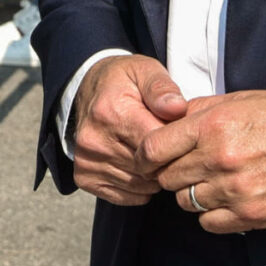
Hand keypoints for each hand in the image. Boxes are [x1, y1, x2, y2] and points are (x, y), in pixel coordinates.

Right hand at [69, 54, 189, 204]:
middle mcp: (95, 140)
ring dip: (155, 175)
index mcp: (111, 112)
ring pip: (141, 185)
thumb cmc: (122, 81)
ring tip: (156, 154)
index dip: (176, 143)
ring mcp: (87, 161)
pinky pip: (127, 195)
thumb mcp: (144, 70)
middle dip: (167, 160)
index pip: (155, 145)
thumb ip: (162, 88)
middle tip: (171, 144)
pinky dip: (141, 186)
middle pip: (149, 168)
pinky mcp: (84, 176)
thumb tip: (178, 108)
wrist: (84, 89)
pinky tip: (142, 166)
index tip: (180, 133)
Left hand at [140, 89, 265, 234]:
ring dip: (193, 194)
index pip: (153, 149)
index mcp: (213, 125)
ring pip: (186, 203)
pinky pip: (210, 224)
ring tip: (213, 181)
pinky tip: (227, 200)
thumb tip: (168, 119)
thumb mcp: (242, 99)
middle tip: (187, 167)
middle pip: (167, 178)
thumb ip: (201, 110)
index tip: (152, 158)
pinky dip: (213, 215)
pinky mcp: (253, 216)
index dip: (147, 155)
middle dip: (172, 173)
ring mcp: (236, 191)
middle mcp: (220, 159)